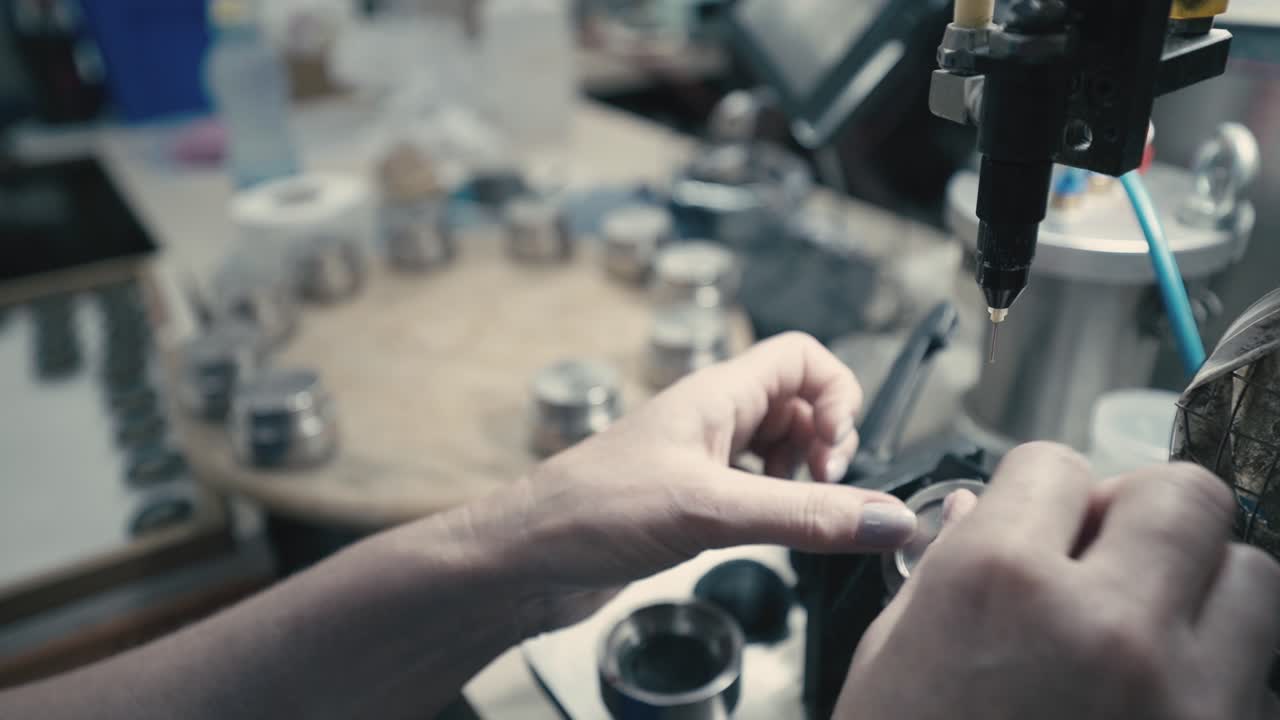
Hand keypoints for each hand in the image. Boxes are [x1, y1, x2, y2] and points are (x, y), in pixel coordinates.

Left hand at [465, 332, 918, 634]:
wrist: (525, 560)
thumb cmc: (590, 512)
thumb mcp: (708, 509)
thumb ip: (802, 514)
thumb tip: (886, 518)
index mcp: (716, 394)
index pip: (802, 356)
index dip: (838, 394)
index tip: (835, 454)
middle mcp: (712, 419)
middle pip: (799, 404)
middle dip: (825, 444)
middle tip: (820, 492)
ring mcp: (700, 459)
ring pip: (778, 449)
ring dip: (802, 479)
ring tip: (794, 518)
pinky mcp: (690, 500)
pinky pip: (754, 489)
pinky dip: (775, 507)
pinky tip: (765, 536)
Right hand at [838, 442, 1279, 719]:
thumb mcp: (890, 663)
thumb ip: (946, 573)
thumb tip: (979, 511)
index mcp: (995, 584)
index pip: (1054, 464)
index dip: (1043, 494)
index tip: (1041, 524)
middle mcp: (1104, 624)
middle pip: (1184, 494)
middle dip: (1144, 515)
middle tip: (1112, 559)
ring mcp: (1185, 698)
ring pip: (1255, 577)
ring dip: (1205, 590)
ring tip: (1152, 635)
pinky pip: (1263, 677)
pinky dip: (1221, 675)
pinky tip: (1162, 704)